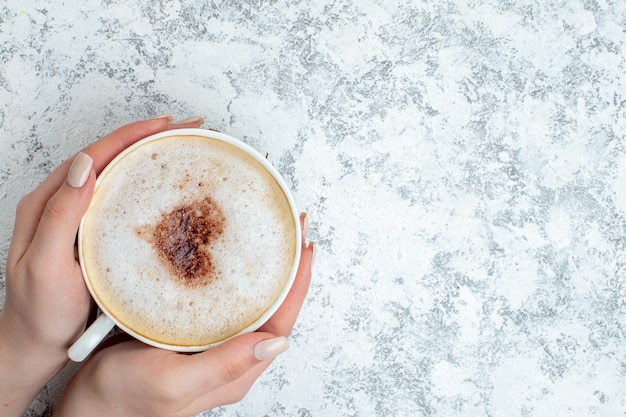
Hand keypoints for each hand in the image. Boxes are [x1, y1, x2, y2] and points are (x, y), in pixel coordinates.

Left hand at [0, 116, 204, 416]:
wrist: (37, 345)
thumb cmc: (38, 311)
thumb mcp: (44, 264)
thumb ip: (60, 215)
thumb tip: (86, 164)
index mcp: (48, 202)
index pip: (94, 155)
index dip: (130, 135)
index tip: (165, 124)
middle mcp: (65, 203)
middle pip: (109, 157)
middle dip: (148, 137)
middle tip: (187, 129)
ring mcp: (82, 218)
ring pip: (118, 175)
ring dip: (150, 156)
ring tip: (184, 146)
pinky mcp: (97, 234)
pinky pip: (123, 199)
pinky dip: (147, 184)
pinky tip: (167, 186)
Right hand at [53, 214, 313, 416]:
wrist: (90, 401)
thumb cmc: (125, 398)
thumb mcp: (174, 383)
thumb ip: (224, 364)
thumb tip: (278, 342)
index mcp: (238, 368)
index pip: (282, 320)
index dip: (299, 283)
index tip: (306, 246)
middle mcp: (232, 353)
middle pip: (274, 304)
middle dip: (288, 266)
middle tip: (294, 226)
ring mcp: (214, 339)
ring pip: (251, 298)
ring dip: (265, 265)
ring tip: (273, 231)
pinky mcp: (193, 327)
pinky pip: (224, 295)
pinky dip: (234, 271)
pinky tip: (230, 249)